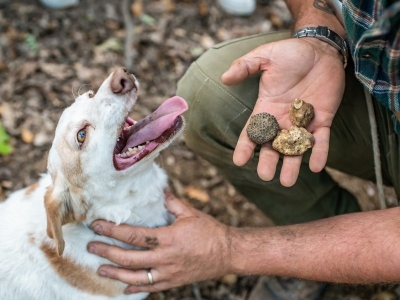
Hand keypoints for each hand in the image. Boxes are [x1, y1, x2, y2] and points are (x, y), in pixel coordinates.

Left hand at [87, 191, 231, 293]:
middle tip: (92, 246)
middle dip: (107, 252)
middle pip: (129, 258)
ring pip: (136, 277)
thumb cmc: (210, 231)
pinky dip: (135, 289)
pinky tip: (123, 289)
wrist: (228, 253)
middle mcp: (165, 258)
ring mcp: (169, 273)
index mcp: (168, 238)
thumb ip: (171, 202)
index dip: (112, 230)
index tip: (97, 226)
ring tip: (100, 269)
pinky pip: (151, 288)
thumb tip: (158, 189)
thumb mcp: (190, 213)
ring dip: (115, 274)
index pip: (133, 235)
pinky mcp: (174, 282)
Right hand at [223, 38, 344, 186]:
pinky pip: (321, 140)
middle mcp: (283, 119)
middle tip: (265, 176)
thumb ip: (244, 66)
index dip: (246, 146)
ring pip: (296, 148)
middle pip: (273, 145)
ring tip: (288, 182)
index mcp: (266, 108)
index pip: (253, 131)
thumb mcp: (264, 56)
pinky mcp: (324, 119)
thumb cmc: (291, 52)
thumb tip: (224, 78)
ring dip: (292, 164)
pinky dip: (319, 153)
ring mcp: (303, 121)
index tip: (239, 161)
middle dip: (269, 161)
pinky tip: (316, 166)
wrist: (320, 49)